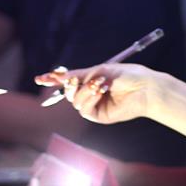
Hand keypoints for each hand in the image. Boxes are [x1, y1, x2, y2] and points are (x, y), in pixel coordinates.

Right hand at [34, 62, 166, 123]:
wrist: (145, 86)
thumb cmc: (127, 75)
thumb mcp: (100, 70)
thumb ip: (79, 75)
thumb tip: (58, 76)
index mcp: (91, 80)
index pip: (68, 81)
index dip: (52, 80)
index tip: (40, 78)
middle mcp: (91, 93)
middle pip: (68, 93)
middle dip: (69, 85)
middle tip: (76, 77)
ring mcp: (94, 105)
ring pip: (75, 102)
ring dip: (84, 91)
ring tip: (100, 83)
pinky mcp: (99, 116)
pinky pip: (85, 109)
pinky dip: (90, 98)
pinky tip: (101, 91)